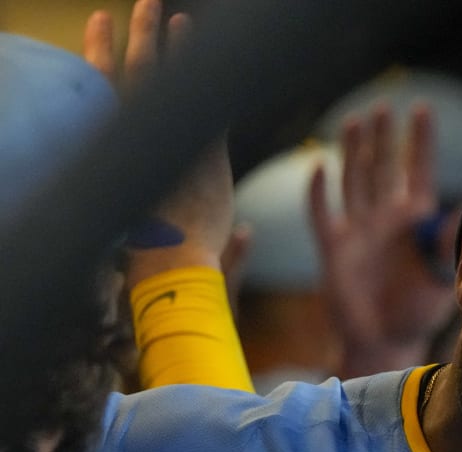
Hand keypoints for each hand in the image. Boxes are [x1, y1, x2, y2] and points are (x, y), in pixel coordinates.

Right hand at [85, 0, 234, 283]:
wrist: (171, 263)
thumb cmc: (149, 252)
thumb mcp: (130, 214)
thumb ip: (133, 189)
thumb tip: (129, 182)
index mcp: (114, 148)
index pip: (103, 90)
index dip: (99, 55)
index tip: (99, 24)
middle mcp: (139, 138)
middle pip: (135, 74)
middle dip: (138, 36)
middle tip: (143, 5)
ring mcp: (174, 143)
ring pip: (172, 81)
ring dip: (171, 45)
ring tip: (171, 15)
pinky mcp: (207, 154)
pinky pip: (208, 104)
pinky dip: (204, 74)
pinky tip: (206, 48)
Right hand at [309, 104, 459, 376]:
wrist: (385, 342)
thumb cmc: (419, 311)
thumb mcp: (442, 274)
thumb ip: (451, 242)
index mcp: (416, 221)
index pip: (419, 171)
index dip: (420, 141)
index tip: (423, 109)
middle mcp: (386, 219)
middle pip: (382, 167)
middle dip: (383, 137)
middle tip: (383, 106)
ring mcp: (358, 232)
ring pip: (354, 181)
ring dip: (354, 151)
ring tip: (356, 120)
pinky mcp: (333, 250)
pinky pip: (322, 216)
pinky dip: (319, 193)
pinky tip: (319, 167)